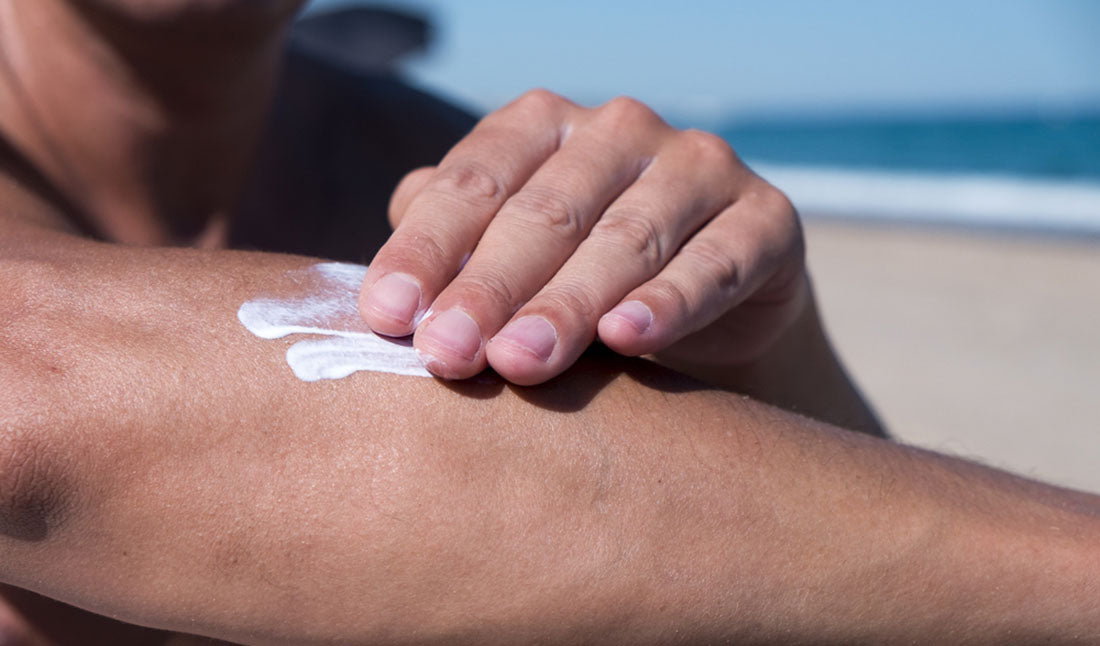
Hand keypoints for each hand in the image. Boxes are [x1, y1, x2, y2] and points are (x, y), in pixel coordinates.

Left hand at [359, 89, 805, 383]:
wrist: (707, 301)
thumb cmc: (579, 273)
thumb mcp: (507, 253)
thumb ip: (448, 246)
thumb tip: (381, 288)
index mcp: (542, 125)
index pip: (473, 181)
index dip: (426, 250)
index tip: (386, 319)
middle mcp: (619, 131)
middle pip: (545, 211)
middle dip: (490, 288)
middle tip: (448, 356)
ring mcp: (698, 166)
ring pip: (626, 237)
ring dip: (570, 302)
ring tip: (521, 361)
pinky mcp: (765, 218)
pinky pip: (716, 261)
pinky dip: (673, 300)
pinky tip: (629, 339)